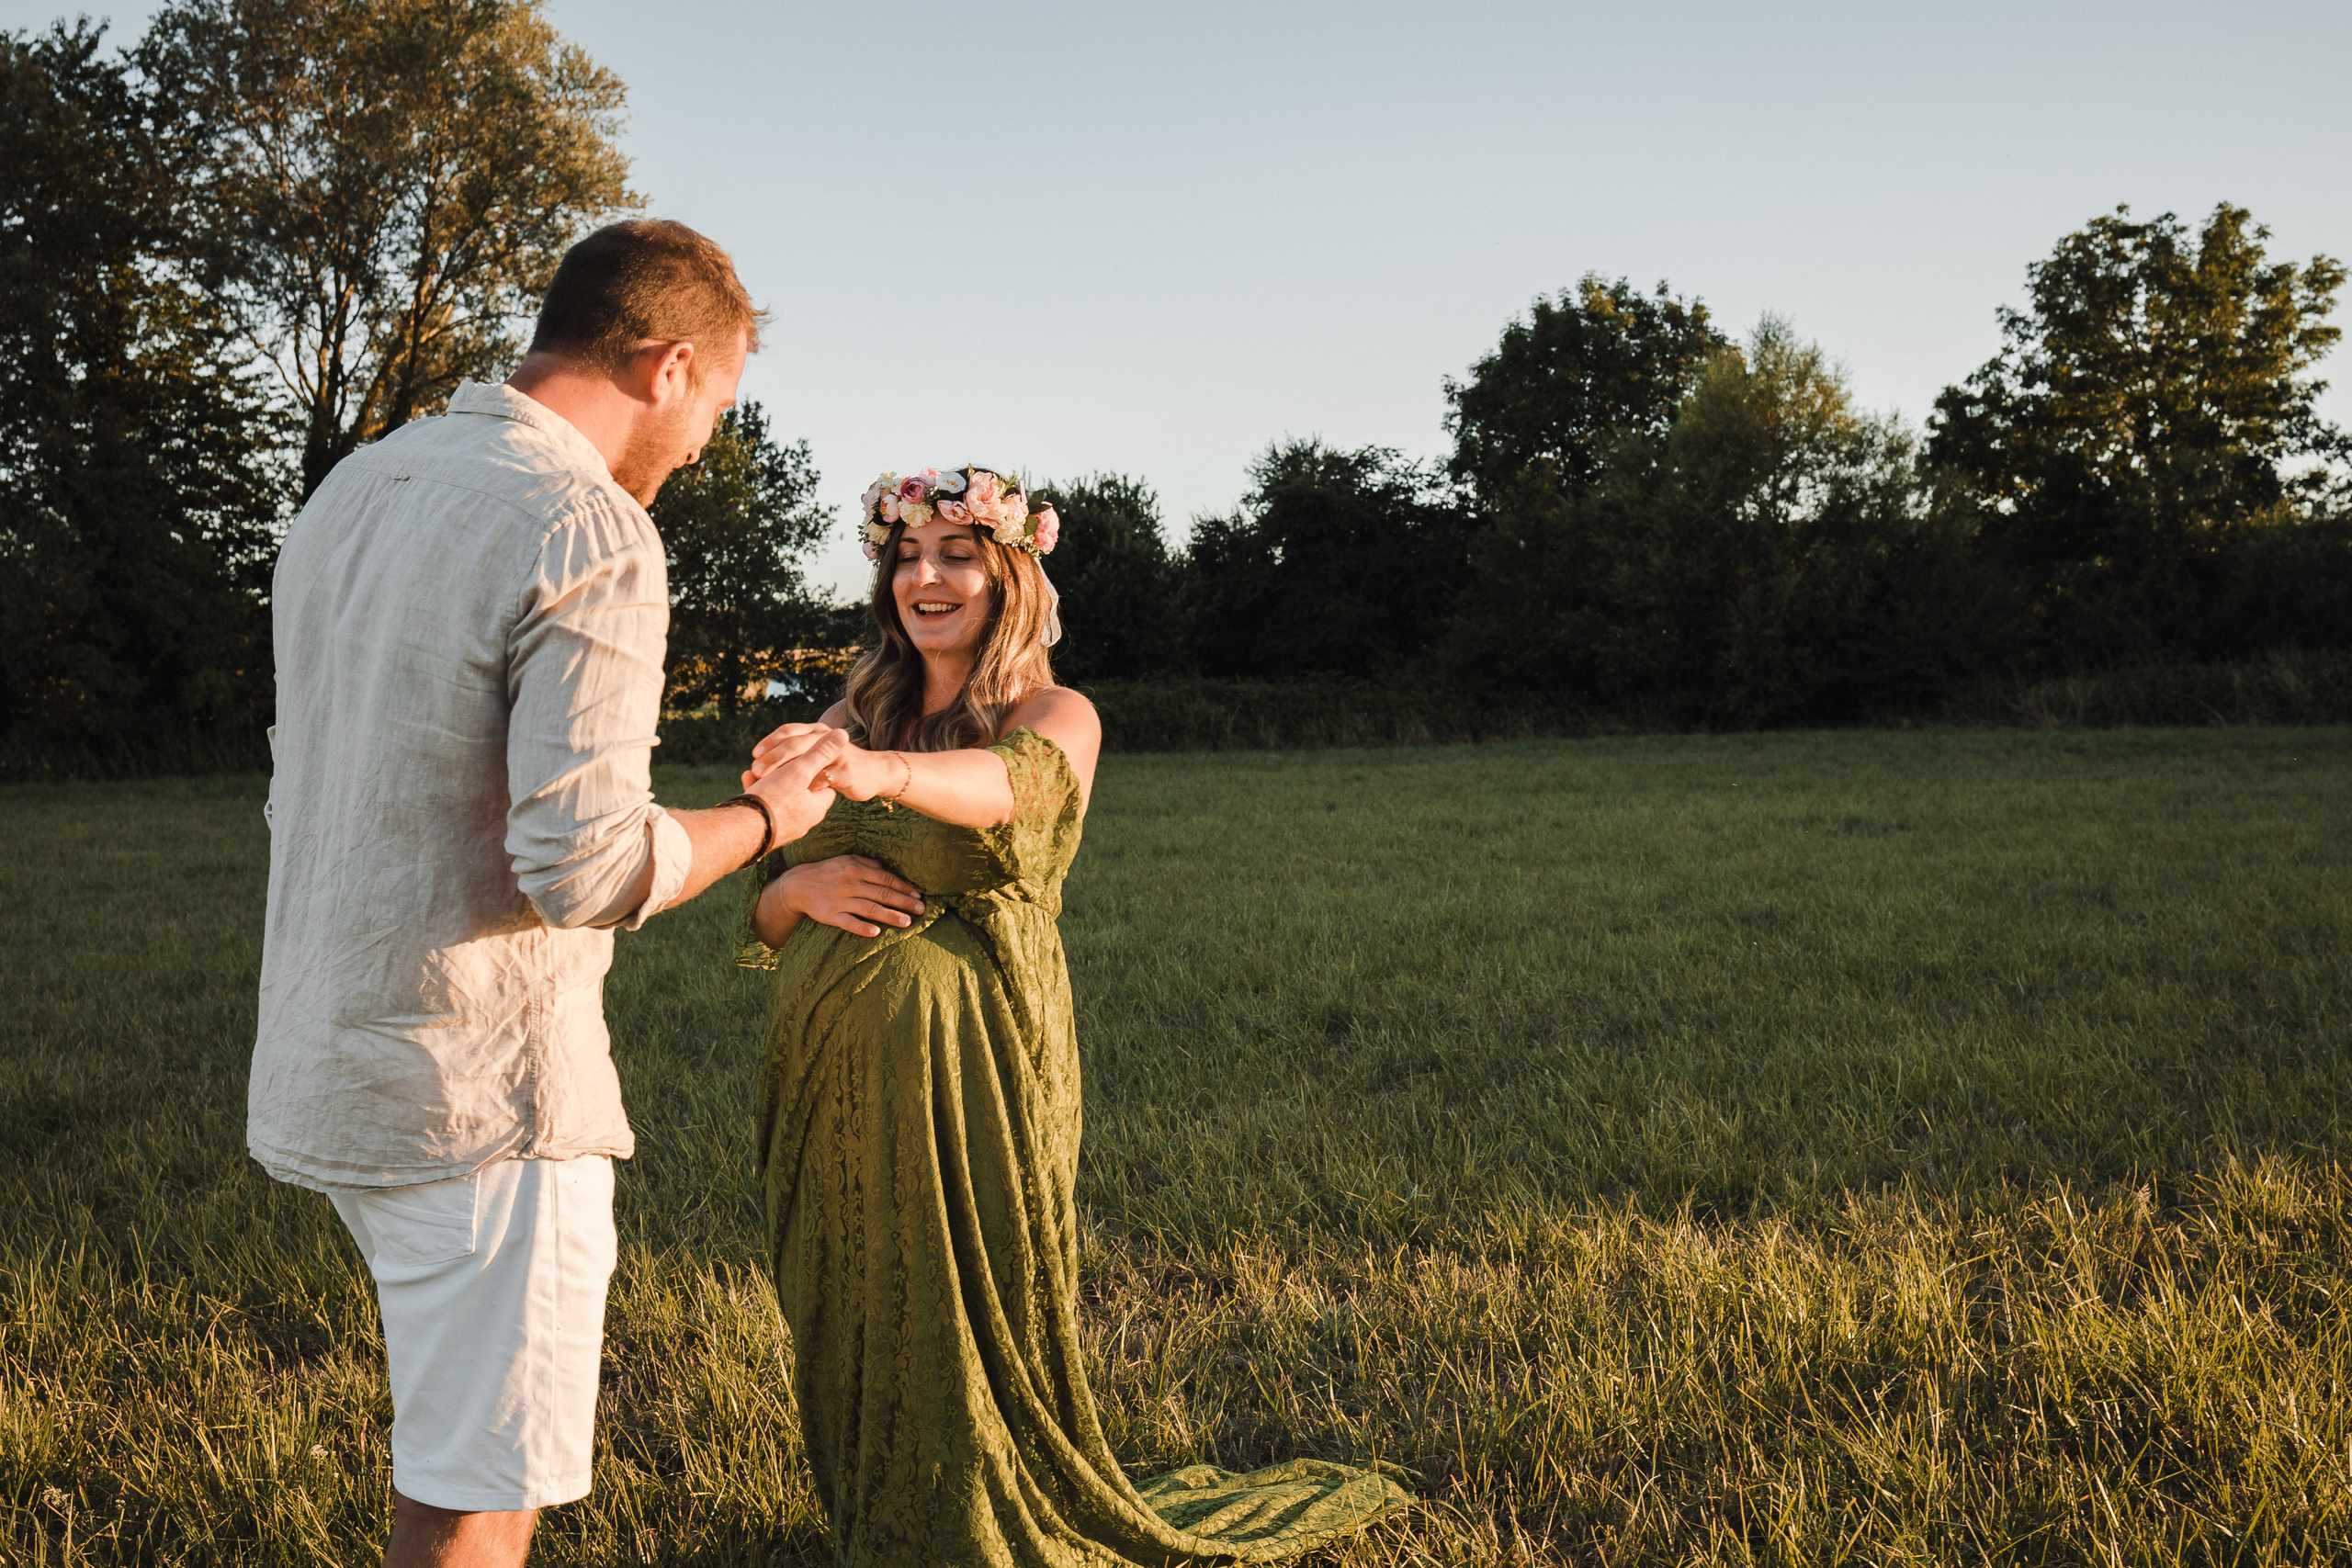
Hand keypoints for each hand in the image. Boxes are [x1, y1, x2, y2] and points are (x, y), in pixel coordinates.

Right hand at [743, 728, 845, 844]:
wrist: (742, 831)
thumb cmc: (774, 800)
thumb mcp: (800, 771)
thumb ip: (820, 753)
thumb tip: (842, 734)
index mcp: (817, 807)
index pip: (823, 781)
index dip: (812, 765)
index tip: (799, 756)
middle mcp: (803, 820)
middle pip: (799, 787)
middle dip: (784, 771)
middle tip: (772, 763)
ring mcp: (784, 827)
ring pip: (779, 795)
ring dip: (767, 779)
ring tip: (755, 769)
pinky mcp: (765, 829)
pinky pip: (765, 805)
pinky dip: (756, 790)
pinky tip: (747, 778)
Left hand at [749, 725, 896, 802]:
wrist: (875, 772)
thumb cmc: (839, 766)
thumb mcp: (815, 758)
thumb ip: (794, 757)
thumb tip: (762, 767)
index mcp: (815, 731)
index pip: (788, 732)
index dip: (770, 742)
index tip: (753, 756)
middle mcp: (826, 737)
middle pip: (795, 742)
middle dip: (773, 756)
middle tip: (756, 770)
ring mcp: (836, 752)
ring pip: (808, 758)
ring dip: (786, 769)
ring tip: (769, 780)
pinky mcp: (846, 770)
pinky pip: (823, 777)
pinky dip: (807, 785)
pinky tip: (794, 794)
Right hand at [758, 854, 924, 941]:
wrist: (797, 885)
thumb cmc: (827, 871)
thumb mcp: (847, 860)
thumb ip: (868, 863)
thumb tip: (887, 868)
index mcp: (857, 869)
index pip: (886, 879)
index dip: (904, 888)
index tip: (918, 896)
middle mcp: (851, 883)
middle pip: (883, 894)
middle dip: (904, 902)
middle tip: (921, 910)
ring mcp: (841, 900)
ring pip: (870, 908)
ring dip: (890, 916)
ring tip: (907, 923)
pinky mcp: (831, 915)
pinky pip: (849, 922)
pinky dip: (862, 927)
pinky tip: (876, 933)